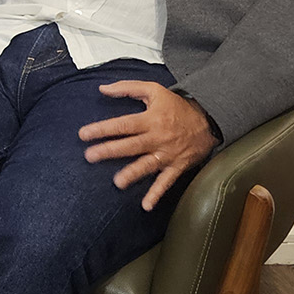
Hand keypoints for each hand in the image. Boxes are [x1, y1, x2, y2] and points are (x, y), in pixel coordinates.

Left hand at [80, 82, 217, 210]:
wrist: (209, 120)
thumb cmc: (177, 106)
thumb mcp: (154, 90)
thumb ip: (127, 88)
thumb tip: (102, 88)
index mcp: (150, 120)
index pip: (122, 125)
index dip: (103, 129)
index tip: (83, 134)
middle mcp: (157, 138)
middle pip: (130, 145)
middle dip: (110, 151)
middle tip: (90, 156)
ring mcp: (167, 154)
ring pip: (147, 165)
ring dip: (132, 174)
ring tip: (118, 182)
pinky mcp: (177, 166)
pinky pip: (166, 181)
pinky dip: (157, 194)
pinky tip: (146, 205)